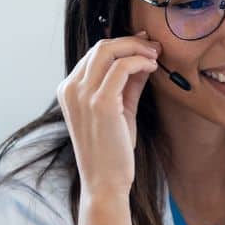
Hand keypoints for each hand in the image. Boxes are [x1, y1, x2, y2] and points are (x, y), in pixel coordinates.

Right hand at [56, 31, 160, 196]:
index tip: (146, 46)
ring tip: (156, 56)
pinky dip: (140, 61)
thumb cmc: (112, 151)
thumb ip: (128, 83)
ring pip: (109, 50)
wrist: (104, 183)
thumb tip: (144, 58)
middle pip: (101, 46)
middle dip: (131, 42)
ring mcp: (82, 95)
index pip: (94, 54)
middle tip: (155, 47)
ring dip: (137, 48)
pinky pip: (122, 67)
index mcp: (68, 90)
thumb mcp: (120, 110)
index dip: (123, 45)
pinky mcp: (100, 102)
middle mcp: (71, 89)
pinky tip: (153, 68)